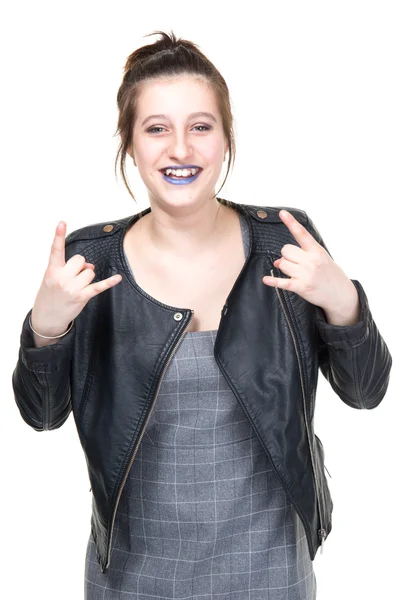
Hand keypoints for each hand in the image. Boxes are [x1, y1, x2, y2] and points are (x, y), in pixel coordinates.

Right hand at [31, 221, 122, 336]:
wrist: (47, 317)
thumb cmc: (51, 294)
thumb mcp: (54, 278)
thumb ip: (70, 268)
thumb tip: (91, 266)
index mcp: (52, 271)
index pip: (56, 250)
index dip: (58, 236)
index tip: (62, 222)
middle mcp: (62, 278)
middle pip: (80, 260)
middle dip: (80, 266)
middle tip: (72, 278)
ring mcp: (72, 288)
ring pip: (90, 272)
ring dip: (87, 277)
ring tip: (76, 287)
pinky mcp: (82, 297)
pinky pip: (99, 286)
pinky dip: (109, 282)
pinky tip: (118, 278)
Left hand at [262, 210, 359, 321]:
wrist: (340, 294)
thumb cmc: (329, 274)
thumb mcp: (320, 259)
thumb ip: (300, 256)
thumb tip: (277, 262)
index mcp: (316, 251)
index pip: (302, 233)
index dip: (291, 222)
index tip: (282, 213)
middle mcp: (311, 261)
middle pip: (285, 250)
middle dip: (286, 256)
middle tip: (295, 263)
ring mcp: (306, 274)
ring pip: (282, 264)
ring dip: (284, 268)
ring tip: (295, 273)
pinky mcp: (301, 287)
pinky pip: (282, 282)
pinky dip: (272, 281)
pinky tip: (266, 280)